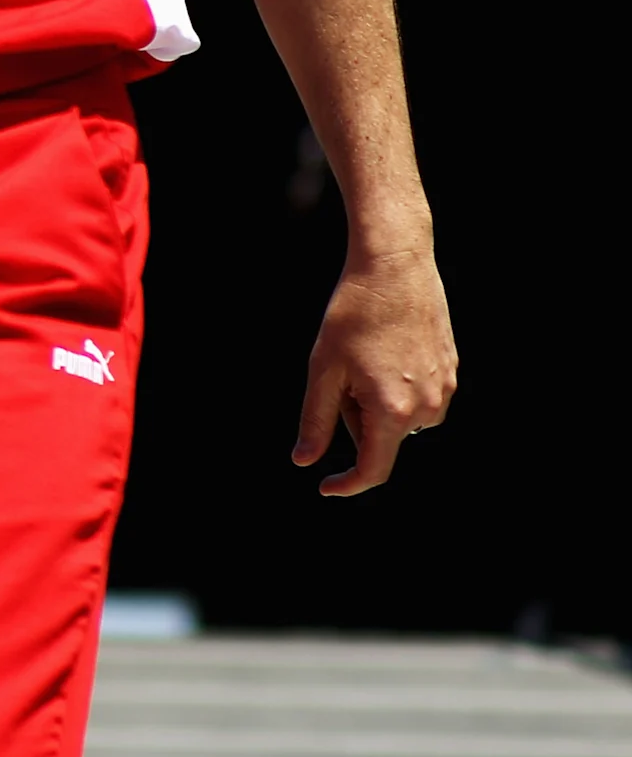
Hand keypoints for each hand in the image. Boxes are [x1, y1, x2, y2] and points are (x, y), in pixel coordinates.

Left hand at [290, 243, 455, 495]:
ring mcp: (446, 392)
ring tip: (366, 355)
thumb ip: (315, 420)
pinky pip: (416, 398)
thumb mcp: (323, 369)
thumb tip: (304, 461)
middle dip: (352, 416)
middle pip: (380, 437)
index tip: (325, 488)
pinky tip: (386, 349)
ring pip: (397, 417)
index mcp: (393, 412)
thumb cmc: (352, 316)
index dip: (347, 483)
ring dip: (374, 401)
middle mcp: (428, 409)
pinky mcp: (452, 374)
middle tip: (340, 370)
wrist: (394, 269)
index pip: (373, 468)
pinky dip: (394, 386)